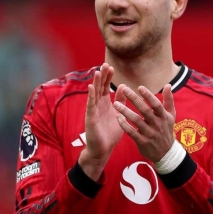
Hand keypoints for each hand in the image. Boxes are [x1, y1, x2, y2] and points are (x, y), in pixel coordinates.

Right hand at [79, 63, 125, 179]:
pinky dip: (91, 96)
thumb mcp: (119, 114)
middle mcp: (98, 105)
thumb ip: (120, 101)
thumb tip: (122, 86)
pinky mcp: (90, 118)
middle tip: (105, 64)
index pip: (105, 87)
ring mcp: (93, 110)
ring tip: (98, 72)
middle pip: (99, 87)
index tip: (111, 67)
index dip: (108, 78)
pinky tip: (91, 87)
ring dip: (95, 83)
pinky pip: (90, 105)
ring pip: (94, 94)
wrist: (103, 149)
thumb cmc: (110, 133)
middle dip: (102, 76)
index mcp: (105, 104)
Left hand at [113, 84, 176, 161]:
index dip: (148, 96)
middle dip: (134, 99)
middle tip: (124, 89)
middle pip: (145, 110)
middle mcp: (157, 124)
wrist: (166, 153)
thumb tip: (168, 85)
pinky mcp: (142, 142)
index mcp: (163, 116)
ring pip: (136, 121)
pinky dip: (124, 125)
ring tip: (116, 103)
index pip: (156, 104)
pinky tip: (117, 117)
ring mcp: (149, 134)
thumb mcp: (171, 115)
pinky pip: (131, 132)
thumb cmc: (166, 130)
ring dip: (125, 111)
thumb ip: (168, 100)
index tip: (139, 87)